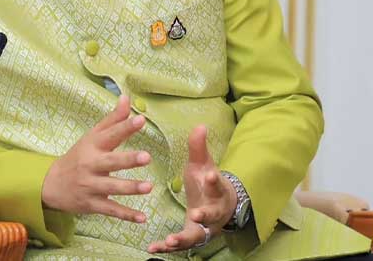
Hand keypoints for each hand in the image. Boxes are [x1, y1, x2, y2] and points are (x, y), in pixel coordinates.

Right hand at [42, 94, 153, 222]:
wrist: (51, 184)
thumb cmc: (78, 156)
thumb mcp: (92, 136)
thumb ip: (112, 119)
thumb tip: (127, 98)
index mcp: (93, 146)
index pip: (111, 134)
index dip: (125, 127)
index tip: (140, 120)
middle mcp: (91, 165)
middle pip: (111, 162)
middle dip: (128, 160)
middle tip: (147, 157)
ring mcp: (91, 186)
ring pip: (112, 188)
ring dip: (130, 188)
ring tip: (148, 187)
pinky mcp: (92, 204)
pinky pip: (110, 210)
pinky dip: (126, 215)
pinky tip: (142, 218)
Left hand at [147, 125, 237, 253]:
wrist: (220, 206)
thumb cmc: (207, 182)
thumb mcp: (203, 164)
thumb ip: (199, 148)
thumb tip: (200, 125)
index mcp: (216, 191)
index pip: (217, 185)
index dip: (215, 181)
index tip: (211, 176)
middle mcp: (213, 212)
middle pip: (211, 215)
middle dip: (204, 216)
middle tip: (195, 215)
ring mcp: (203, 227)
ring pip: (195, 235)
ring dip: (183, 238)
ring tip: (170, 240)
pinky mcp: (192, 237)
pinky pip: (180, 244)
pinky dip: (167, 247)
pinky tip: (152, 248)